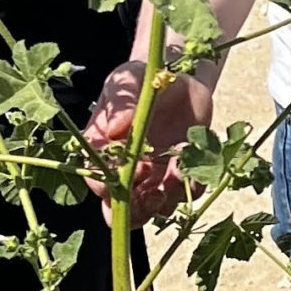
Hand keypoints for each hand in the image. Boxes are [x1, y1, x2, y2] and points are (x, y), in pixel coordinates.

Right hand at [84, 58, 210, 221]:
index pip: (97, 183)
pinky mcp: (180, 177)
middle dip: (138, 210)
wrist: (179, 78)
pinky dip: (192, 183)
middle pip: (122, 212)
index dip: (113, 186)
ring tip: (179, 166)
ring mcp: (153, 179)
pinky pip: (187, 195)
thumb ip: (119, 102)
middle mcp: (125, 172)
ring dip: (169, 195)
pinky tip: (191, 155)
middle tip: (156, 191)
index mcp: (101, 152)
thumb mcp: (127, 80)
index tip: (138, 168)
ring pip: (157, 210)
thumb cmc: (142, 78)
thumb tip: (114, 130)